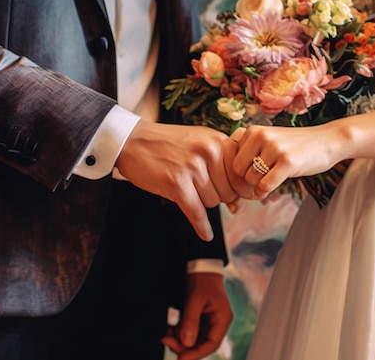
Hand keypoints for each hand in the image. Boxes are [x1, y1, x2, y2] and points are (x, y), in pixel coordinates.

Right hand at [116, 120, 240, 240]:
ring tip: (187, 188)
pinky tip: (206, 235)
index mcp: (218, 141)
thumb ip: (223, 167)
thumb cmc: (169, 144)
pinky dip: (202, 226)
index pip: (241, 176)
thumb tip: (237, 205)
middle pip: (228, 192)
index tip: (235, 196)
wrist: (133, 141)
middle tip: (200, 188)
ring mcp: (193, 167)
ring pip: (212, 202)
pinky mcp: (176, 183)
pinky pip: (196, 212)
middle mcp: (209, 152)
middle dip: (217, 196)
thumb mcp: (201, 142)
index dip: (238, 190)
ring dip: (202, 202)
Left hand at [161, 273, 232, 359]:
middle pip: (201, 345)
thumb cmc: (202, 280)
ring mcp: (208, 322)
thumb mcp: (195, 299)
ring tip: (167, 333)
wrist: (201, 267)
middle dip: (184, 346)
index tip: (180, 359)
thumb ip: (191, 321)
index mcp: (222, 319)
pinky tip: (170, 328)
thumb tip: (187, 344)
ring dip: (179, 340)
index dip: (196, 354)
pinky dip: (179, 333)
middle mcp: (217, 323)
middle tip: (166, 340)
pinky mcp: (200, 320)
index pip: (211, 344)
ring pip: (194, 340)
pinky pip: (189, 333)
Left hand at [232, 124, 340, 198]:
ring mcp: (274, 148)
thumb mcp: (269, 140)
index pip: (231, 159)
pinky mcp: (287, 161)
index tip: (248, 180)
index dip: (237, 174)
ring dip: (257, 187)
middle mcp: (260, 136)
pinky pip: (265, 185)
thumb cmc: (295, 145)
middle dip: (245, 182)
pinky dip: (264, 193)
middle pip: (237, 171)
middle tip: (256, 186)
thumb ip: (248, 151)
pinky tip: (268, 192)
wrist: (327, 140)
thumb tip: (227, 178)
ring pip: (250, 179)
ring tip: (268, 184)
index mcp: (252, 131)